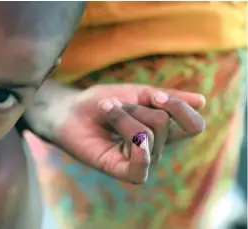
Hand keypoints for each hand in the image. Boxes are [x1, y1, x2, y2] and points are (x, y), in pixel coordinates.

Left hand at [38, 84, 205, 183]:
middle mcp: (155, 148)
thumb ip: (167, 99)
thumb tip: (202, 101)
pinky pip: (139, 168)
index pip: (193, 126)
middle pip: (163, 123)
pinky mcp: (118, 169)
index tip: (157, 96)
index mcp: (162, 130)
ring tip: (104, 110)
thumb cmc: (101, 102)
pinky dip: (139, 152)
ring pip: (146, 135)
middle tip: (112, 104)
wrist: (69, 109)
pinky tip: (132, 139)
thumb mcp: (136, 94)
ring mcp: (137, 160)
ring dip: (122, 115)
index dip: (181, 108)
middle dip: (135, 107)